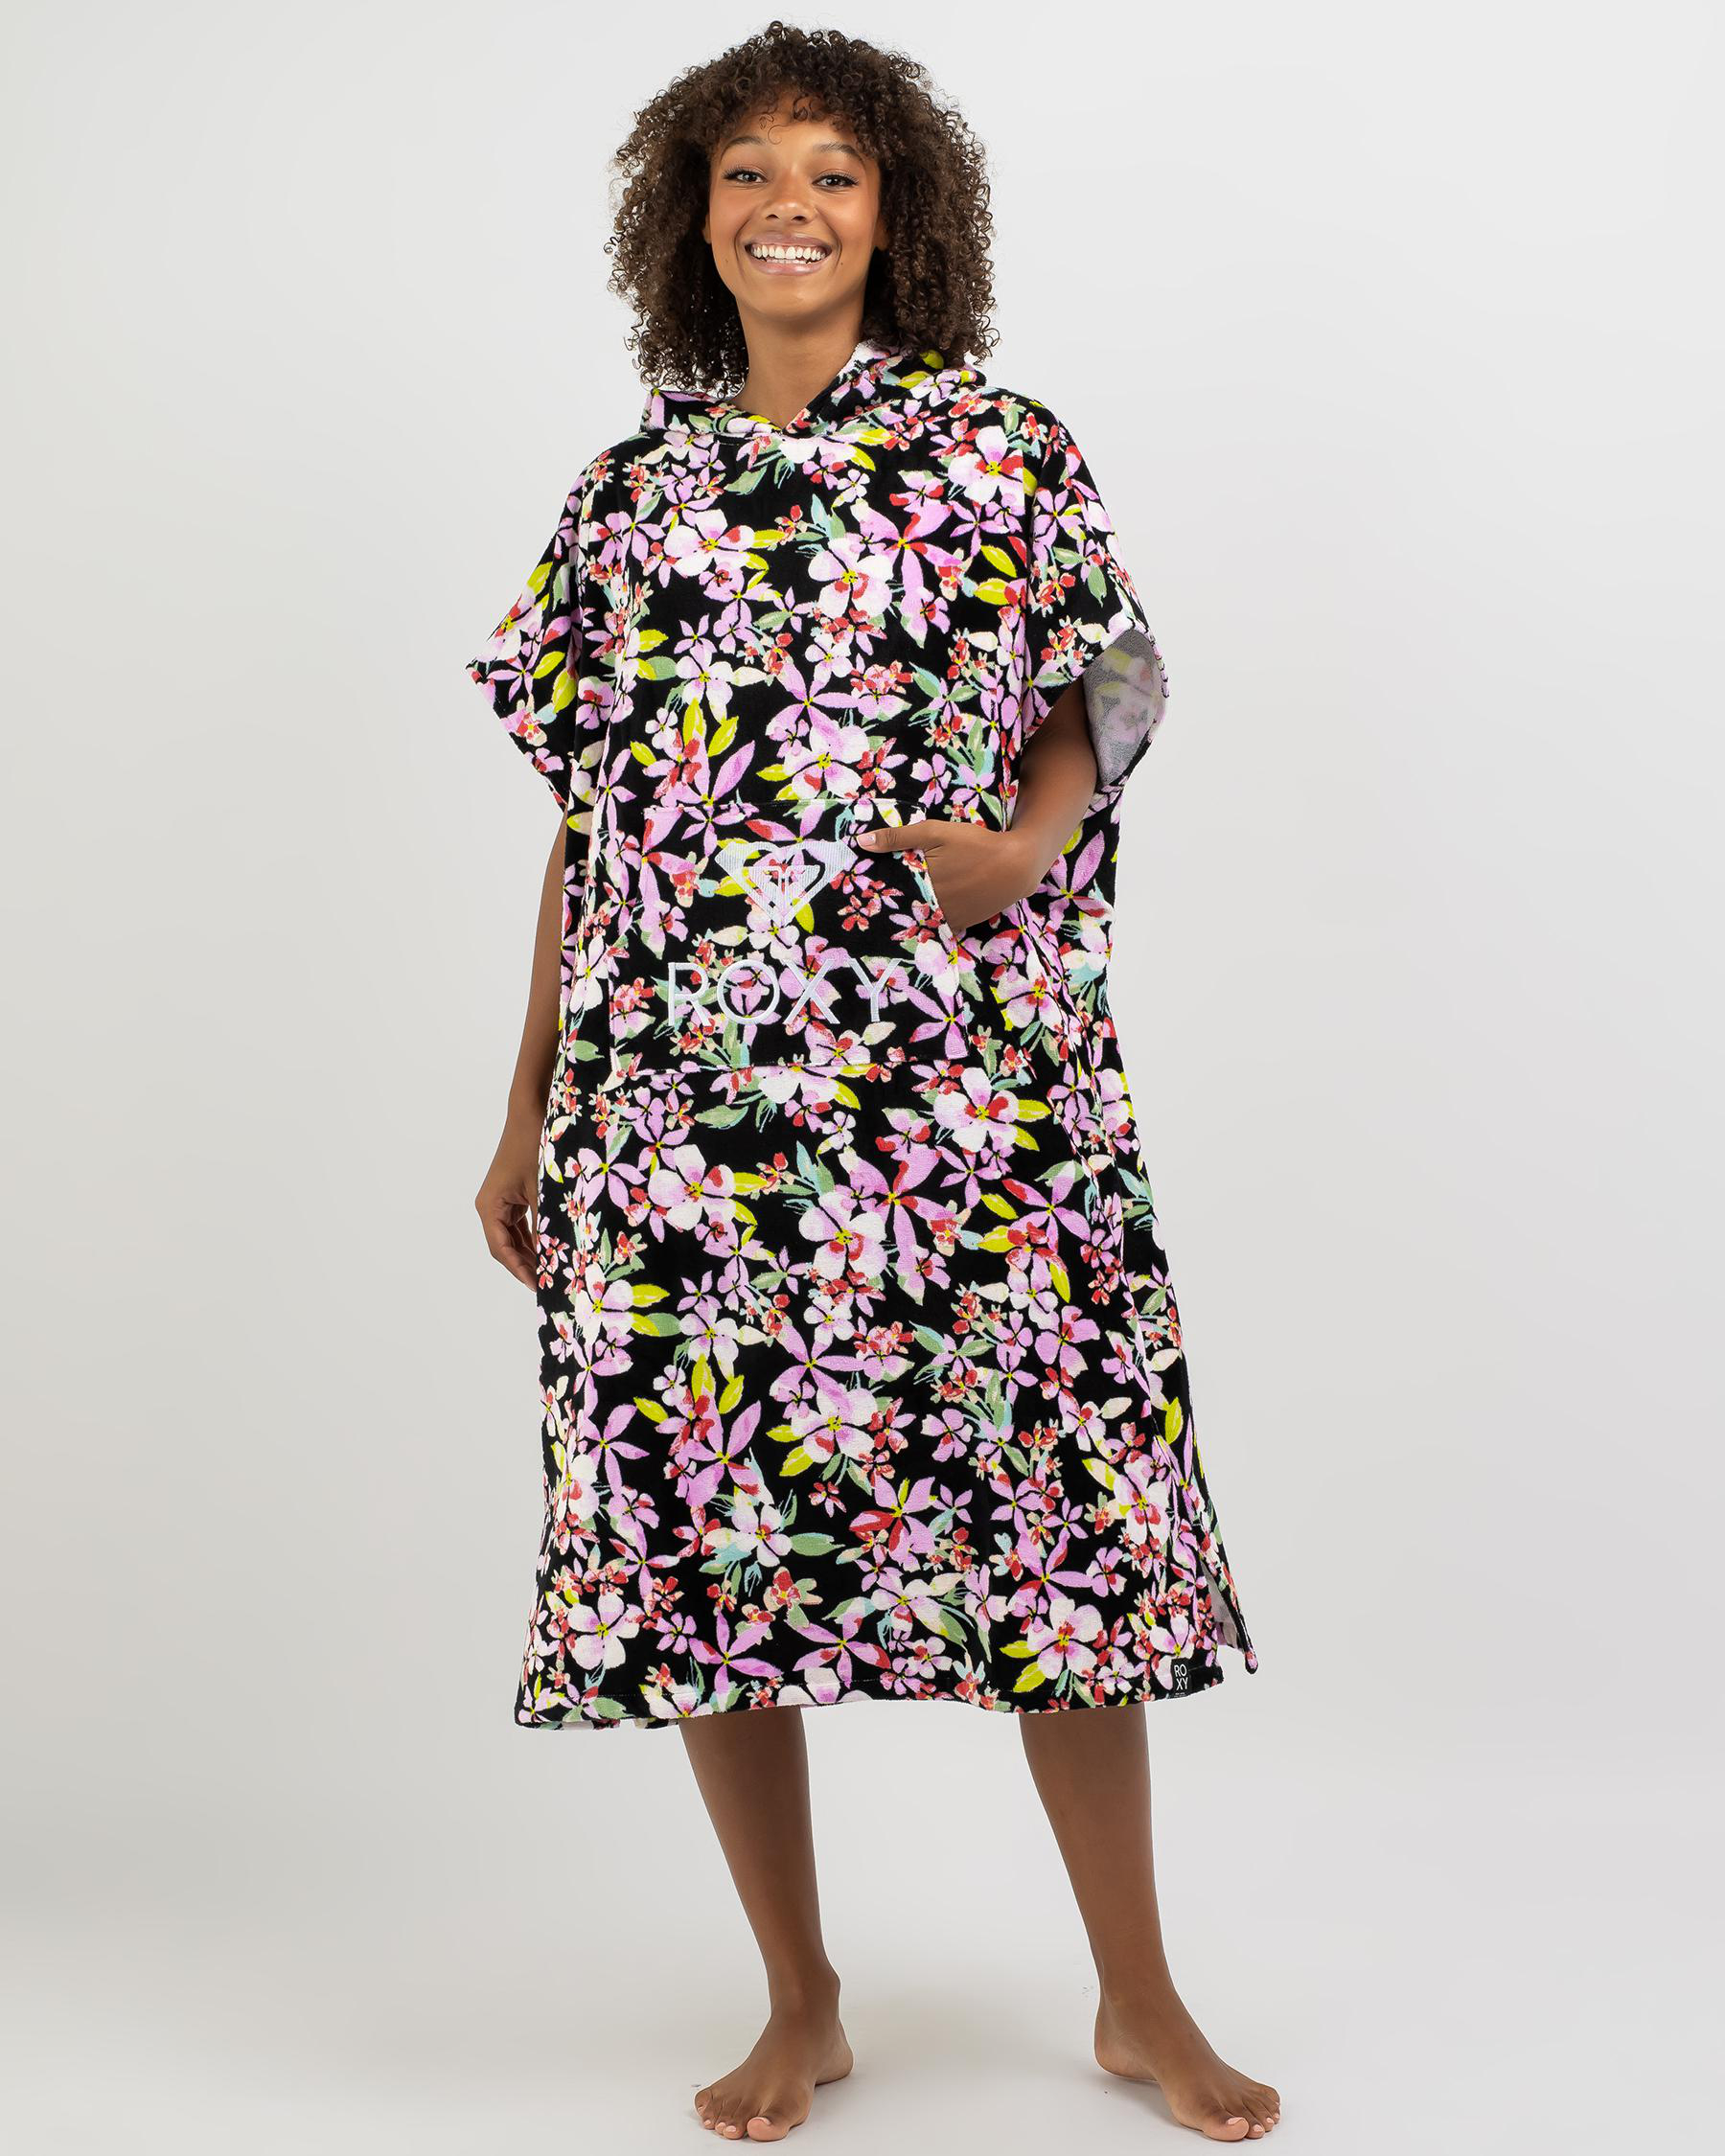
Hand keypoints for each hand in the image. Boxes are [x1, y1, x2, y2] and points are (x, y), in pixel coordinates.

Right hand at [475, 1116, 543, 1288]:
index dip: (520, 1270)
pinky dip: (532, 1238)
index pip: (502, 1250)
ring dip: (530, 1254)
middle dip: (526, 1265)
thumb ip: (547, 1222)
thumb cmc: (533, 1146)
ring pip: (512, 1238)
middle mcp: (490, 1207)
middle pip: (505, 1247)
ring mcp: (500, 1202)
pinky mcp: (511, 1196)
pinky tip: (549, 1251)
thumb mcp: (544, 1189)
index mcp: (490, 1207)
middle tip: (548, 1285)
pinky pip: (519, 1225)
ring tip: (550, 1273)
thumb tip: (557, 1254)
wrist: (530, 1114)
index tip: (537, 1286)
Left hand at [858, 818, 1041, 934]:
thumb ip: (897, 837)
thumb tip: (860, 842)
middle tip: (879, 898)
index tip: (865, 889)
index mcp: (920, 883)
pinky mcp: (961, 924)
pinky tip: (928, 908)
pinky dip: (931, 918)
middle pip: (902, 906)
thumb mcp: (935, 832)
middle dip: (892, 901)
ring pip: (919, 917)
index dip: (877, 889)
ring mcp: (946, 918)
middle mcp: (930, 906)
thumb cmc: (975, 844)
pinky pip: (937, 925)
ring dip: (911, 911)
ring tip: (901, 904)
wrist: (1015, 866)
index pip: (888, 891)